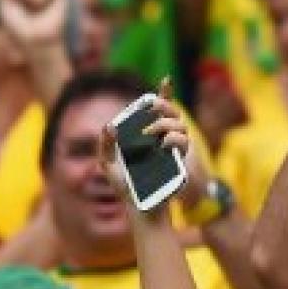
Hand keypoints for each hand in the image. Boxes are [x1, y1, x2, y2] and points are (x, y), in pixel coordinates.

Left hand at [96, 81, 193, 220]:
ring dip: (164, 124)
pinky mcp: (180, 160)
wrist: (142, 207)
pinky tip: (163, 144)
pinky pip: (182, 141)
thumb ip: (105, 146)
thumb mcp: (109, 166)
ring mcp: (173, 148)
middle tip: (150, 110)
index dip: (165, 94)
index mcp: (147, 135)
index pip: (159, 111)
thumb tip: (109, 126)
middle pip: (171, 112)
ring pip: (178, 125)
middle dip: (163, 106)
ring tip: (151, 136)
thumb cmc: (126, 188)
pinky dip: (173, 139)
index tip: (166, 80)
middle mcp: (163, 139)